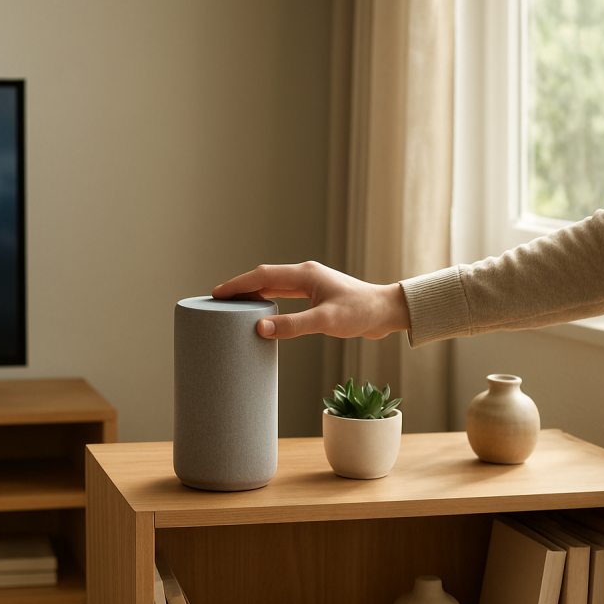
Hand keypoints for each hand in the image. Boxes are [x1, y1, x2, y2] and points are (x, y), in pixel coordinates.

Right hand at [211, 261, 410, 339]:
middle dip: (241, 288)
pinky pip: (284, 294)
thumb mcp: (325, 321)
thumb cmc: (361, 313)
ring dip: (254, 294)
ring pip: (274, 285)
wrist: (387, 312)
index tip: (216, 293)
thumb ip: (293, 325)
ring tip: (235, 306)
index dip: (237, 285)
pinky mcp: (316, 295)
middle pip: (264, 278)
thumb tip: (260, 328)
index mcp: (304, 275)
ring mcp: (311, 284)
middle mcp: (305, 275)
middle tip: (219, 301)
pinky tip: (263, 312)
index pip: (262, 276)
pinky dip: (268, 300)